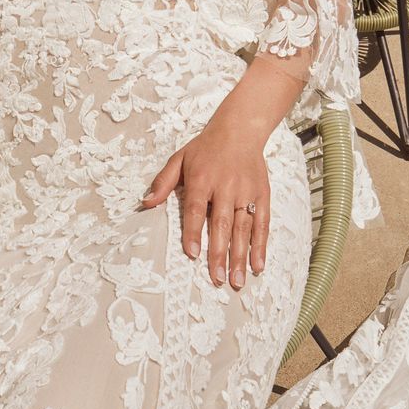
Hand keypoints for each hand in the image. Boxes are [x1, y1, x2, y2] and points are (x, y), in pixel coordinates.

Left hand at [140, 121, 269, 289]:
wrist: (240, 129)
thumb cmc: (206, 147)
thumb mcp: (179, 158)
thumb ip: (163, 182)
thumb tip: (146, 202)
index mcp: (201, 178)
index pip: (196, 209)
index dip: (194, 232)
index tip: (193, 254)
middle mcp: (225, 187)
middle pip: (221, 224)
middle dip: (219, 253)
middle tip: (217, 279)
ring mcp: (245, 192)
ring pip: (243, 228)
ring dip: (240, 256)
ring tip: (237, 280)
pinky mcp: (262, 195)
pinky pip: (262, 223)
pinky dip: (261, 245)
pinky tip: (258, 265)